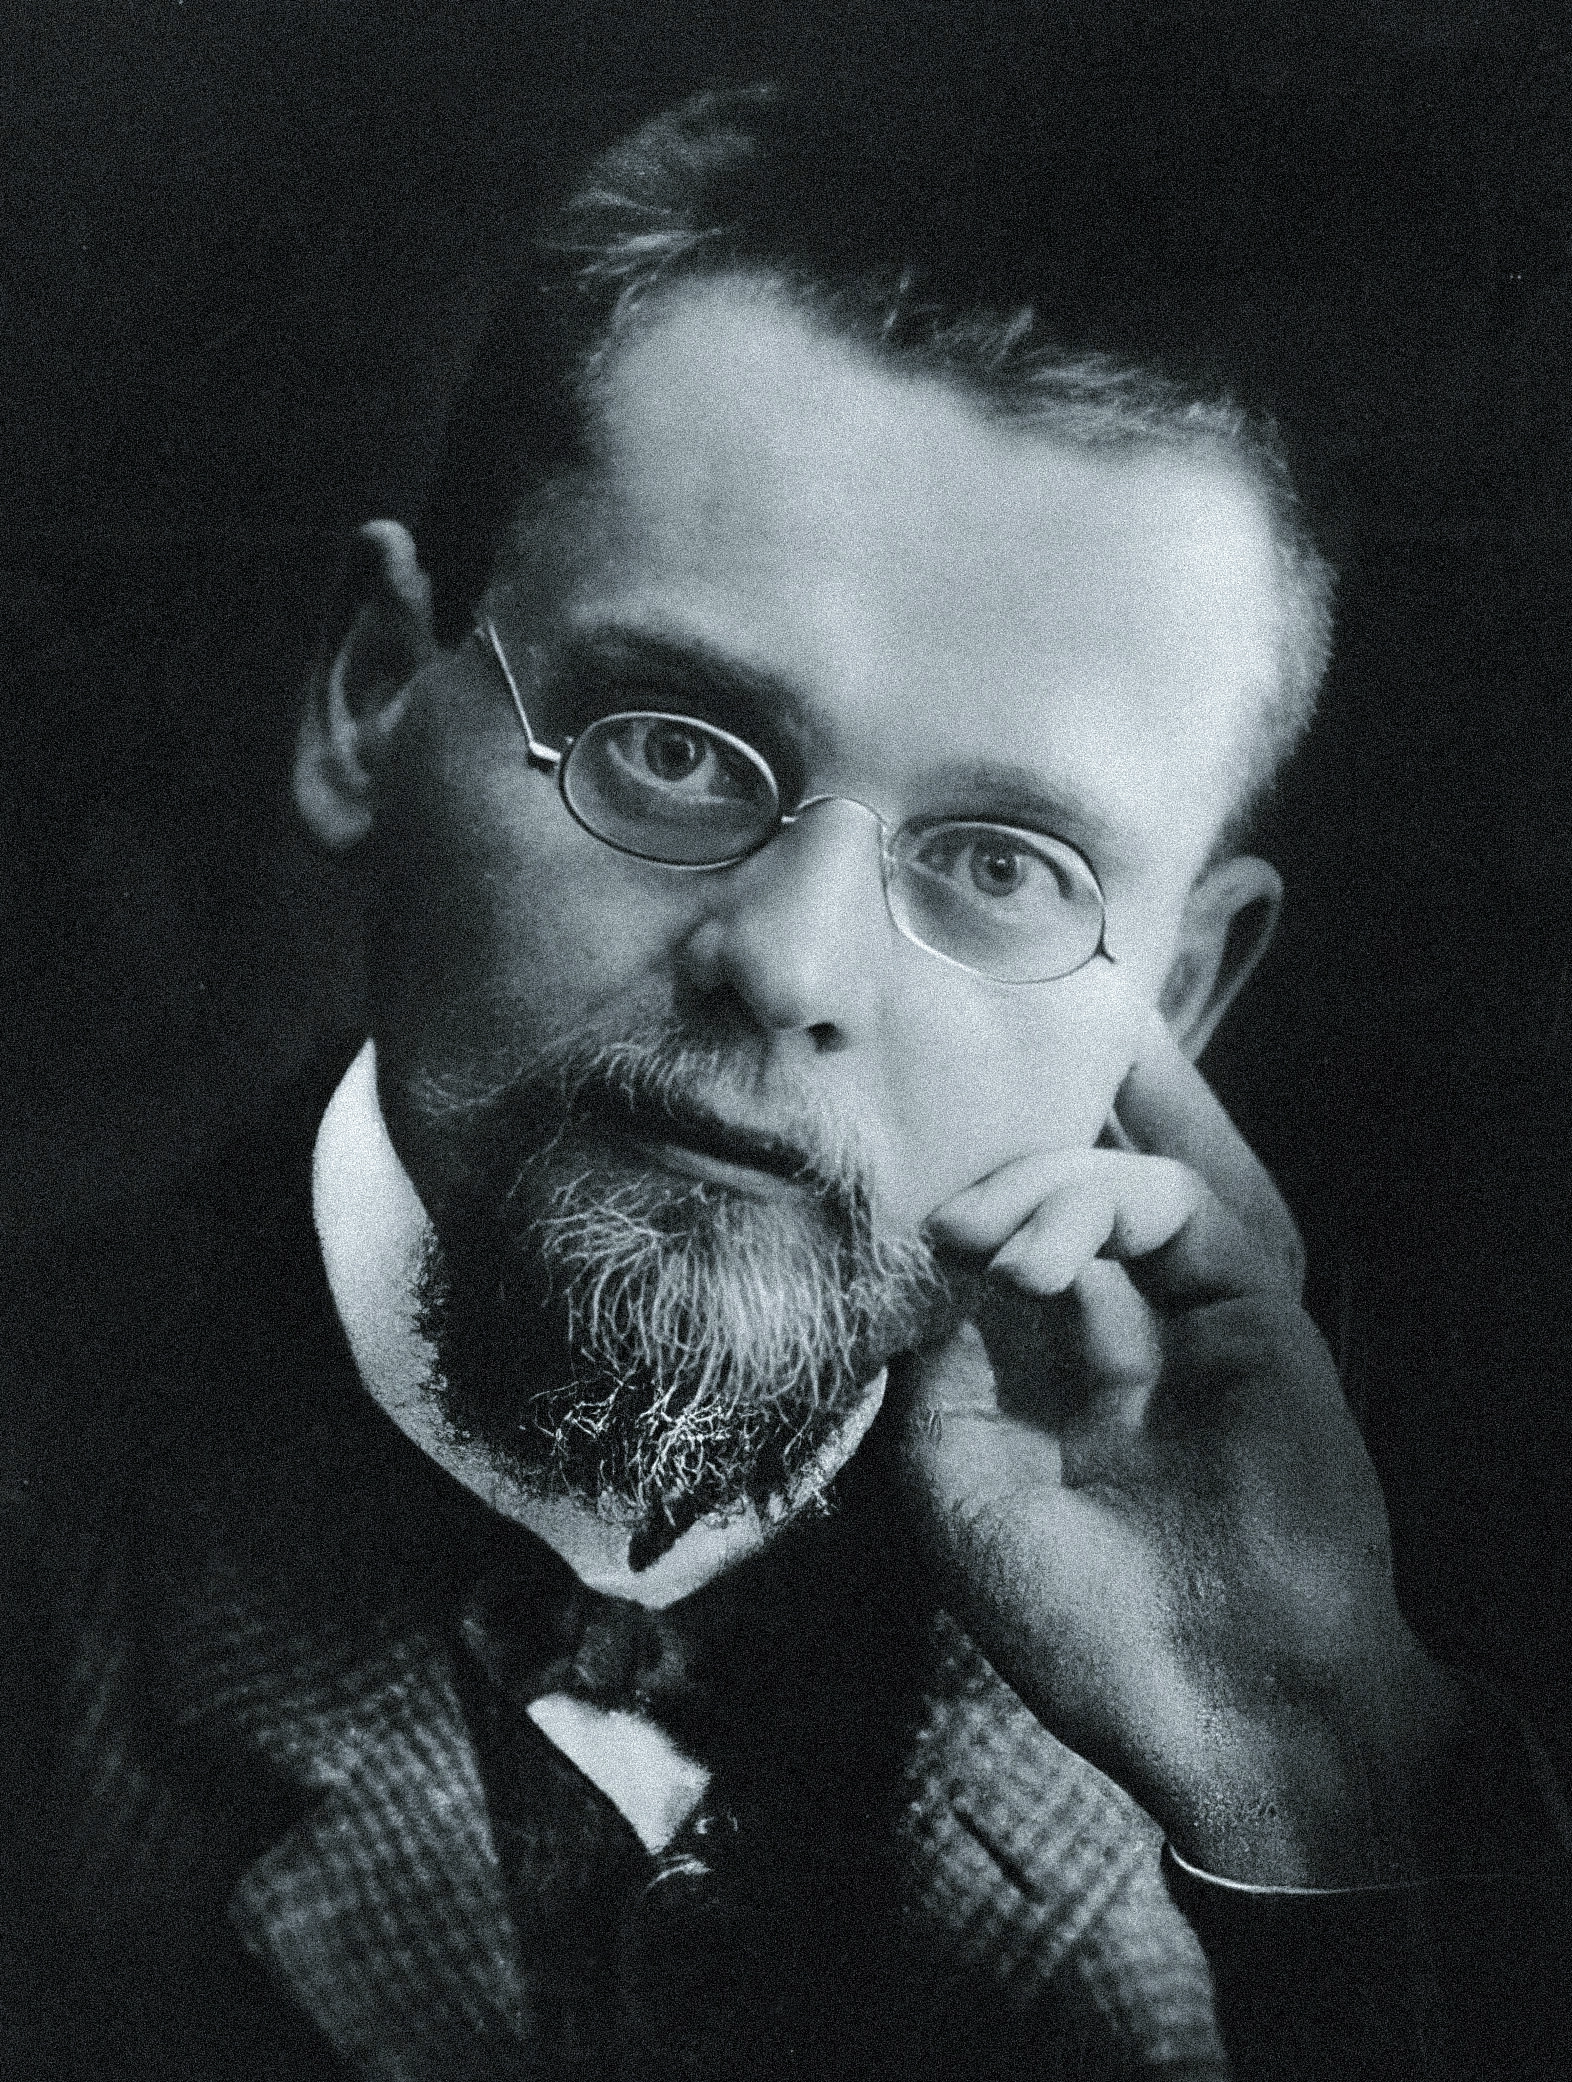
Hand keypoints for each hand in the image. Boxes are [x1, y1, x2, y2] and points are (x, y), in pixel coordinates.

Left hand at [890, 1015, 1493, 1885]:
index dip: (944, 1194)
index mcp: (1039, 1372)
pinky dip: (1094, 1202)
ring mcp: (1182, 1311)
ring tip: (970, 1242)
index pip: (991, 1241)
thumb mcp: (953, 1481)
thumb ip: (933, 1358)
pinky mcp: (1250, 1304)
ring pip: (1111, 1178)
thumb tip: (913, 1261)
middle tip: (924, 1183)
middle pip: (1057, 1189)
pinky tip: (1030, 1264)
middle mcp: (1111, 1328)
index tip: (873, 1179)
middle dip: (992, 1154)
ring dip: (1030, 1185)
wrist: (1225, 1705)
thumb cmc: (1080, 1620)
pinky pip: (1174, 1204)